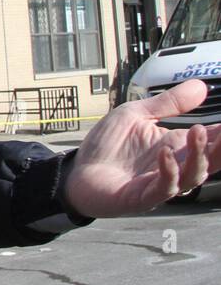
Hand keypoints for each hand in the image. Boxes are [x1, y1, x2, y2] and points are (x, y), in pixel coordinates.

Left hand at [65, 79, 220, 217]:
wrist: (77, 171)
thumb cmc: (106, 145)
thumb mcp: (135, 115)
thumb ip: (168, 103)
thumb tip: (202, 86)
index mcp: (176, 146)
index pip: (211, 139)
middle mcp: (175, 166)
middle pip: (210, 160)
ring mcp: (161, 184)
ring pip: (193, 175)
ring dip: (199, 154)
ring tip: (198, 131)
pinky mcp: (143, 197)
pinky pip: (164, 187)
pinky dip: (169, 170)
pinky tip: (166, 153)